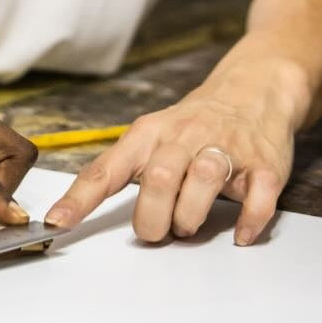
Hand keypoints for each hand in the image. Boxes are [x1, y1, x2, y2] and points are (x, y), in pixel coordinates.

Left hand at [43, 71, 297, 245]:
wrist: (253, 89)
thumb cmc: (193, 124)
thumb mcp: (152, 136)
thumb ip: (125, 171)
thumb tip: (85, 213)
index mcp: (149, 134)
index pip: (107, 169)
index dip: (80, 198)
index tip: (57, 223)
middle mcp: (184, 137)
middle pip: (158, 179)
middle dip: (152, 219)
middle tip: (158, 231)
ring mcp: (226, 148)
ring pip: (203, 182)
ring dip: (192, 217)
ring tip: (189, 225)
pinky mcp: (263, 164)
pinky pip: (257, 199)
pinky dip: (247, 222)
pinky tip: (239, 233)